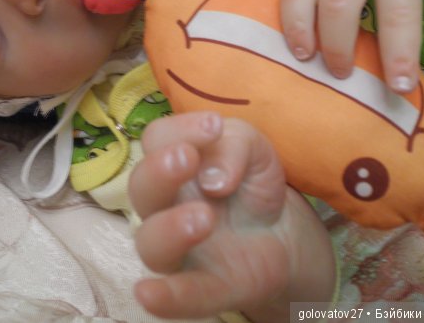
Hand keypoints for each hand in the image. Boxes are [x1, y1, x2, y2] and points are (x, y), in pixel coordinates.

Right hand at [129, 112, 334, 321]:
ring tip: (204, 216)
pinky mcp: (205, 285)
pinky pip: (180, 294)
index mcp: (172, 163)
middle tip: (186, 159)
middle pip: (141, 188)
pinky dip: (165, 297)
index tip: (214, 127)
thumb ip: (234, 146)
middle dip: (159, 172)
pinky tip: (150, 295)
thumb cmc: (249, 183)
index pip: (157, 140)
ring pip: (151, 242)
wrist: (282, 231)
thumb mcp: (253, 148)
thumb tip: (213, 178)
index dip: (180, 130)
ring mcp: (180, 248)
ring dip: (170, 228)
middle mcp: (164, 204)